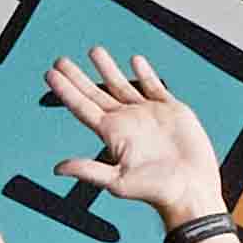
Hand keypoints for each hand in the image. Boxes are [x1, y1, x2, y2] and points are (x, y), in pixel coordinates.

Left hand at [42, 49, 230, 226]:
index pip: (82, 106)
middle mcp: (126, 122)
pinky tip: (135, 61)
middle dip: (78, 76)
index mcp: (112, 135)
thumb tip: (58, 169)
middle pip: (96, 93)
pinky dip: (145, 73)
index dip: (65, 90)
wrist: (192, 188)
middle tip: (60, 61)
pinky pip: (155, 87)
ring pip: (122, 85)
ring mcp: (147, 115)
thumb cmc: (156, 191)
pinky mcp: (171, 111)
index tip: (50, 73)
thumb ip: (88, 171)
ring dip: (107, 69)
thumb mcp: (118, 182)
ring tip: (94, 51)